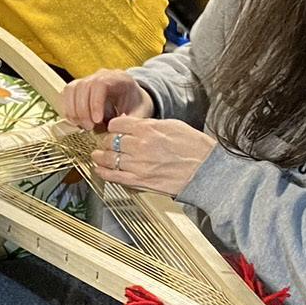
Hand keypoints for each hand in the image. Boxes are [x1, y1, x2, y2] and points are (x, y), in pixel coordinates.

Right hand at [59, 70, 154, 131]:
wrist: (134, 98)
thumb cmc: (137, 105)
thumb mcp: (140, 112)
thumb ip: (130, 121)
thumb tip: (115, 131)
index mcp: (118, 78)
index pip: (100, 85)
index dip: (95, 103)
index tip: (97, 120)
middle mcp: (100, 75)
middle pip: (83, 86)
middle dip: (83, 110)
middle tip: (89, 127)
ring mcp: (88, 80)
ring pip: (71, 89)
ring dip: (73, 110)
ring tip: (83, 126)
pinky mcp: (79, 88)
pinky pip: (67, 94)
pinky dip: (69, 109)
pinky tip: (77, 122)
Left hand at [93, 115, 216, 195]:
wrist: (207, 170)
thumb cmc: (194, 147)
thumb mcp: (172, 125)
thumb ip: (149, 124)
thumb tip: (133, 124)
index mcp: (149, 129)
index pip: (118, 123)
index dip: (114, 126)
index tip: (113, 129)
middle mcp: (141, 145)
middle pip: (110, 140)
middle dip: (106, 141)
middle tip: (106, 143)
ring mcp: (139, 164)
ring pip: (109, 158)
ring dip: (100, 156)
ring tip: (97, 156)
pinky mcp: (141, 181)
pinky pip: (114, 176)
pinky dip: (103, 172)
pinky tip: (100, 169)